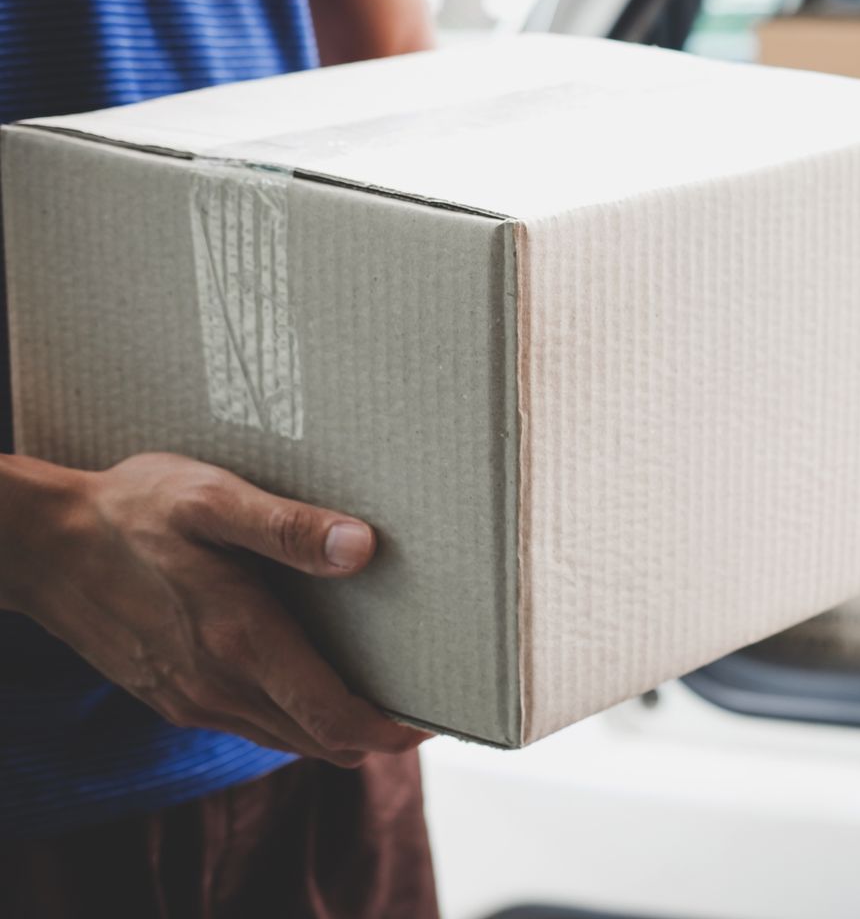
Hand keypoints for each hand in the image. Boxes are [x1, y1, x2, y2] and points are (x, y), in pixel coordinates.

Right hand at [0, 452, 425, 765]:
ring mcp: (192, 699)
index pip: (337, 721)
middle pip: (322, 741)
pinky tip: (312, 669)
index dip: (395, 730)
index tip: (438, 713)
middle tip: (424, 691)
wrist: (38, 544)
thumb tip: (364, 548)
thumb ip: (288, 527)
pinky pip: (252, 723)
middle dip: (378, 729)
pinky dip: (294, 713)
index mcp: (240, 643)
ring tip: (381, 680)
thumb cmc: (131, 510)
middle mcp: (218, 688)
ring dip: (336, 723)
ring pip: (288, 738)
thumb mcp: (211, 499)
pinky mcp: (173, 696)